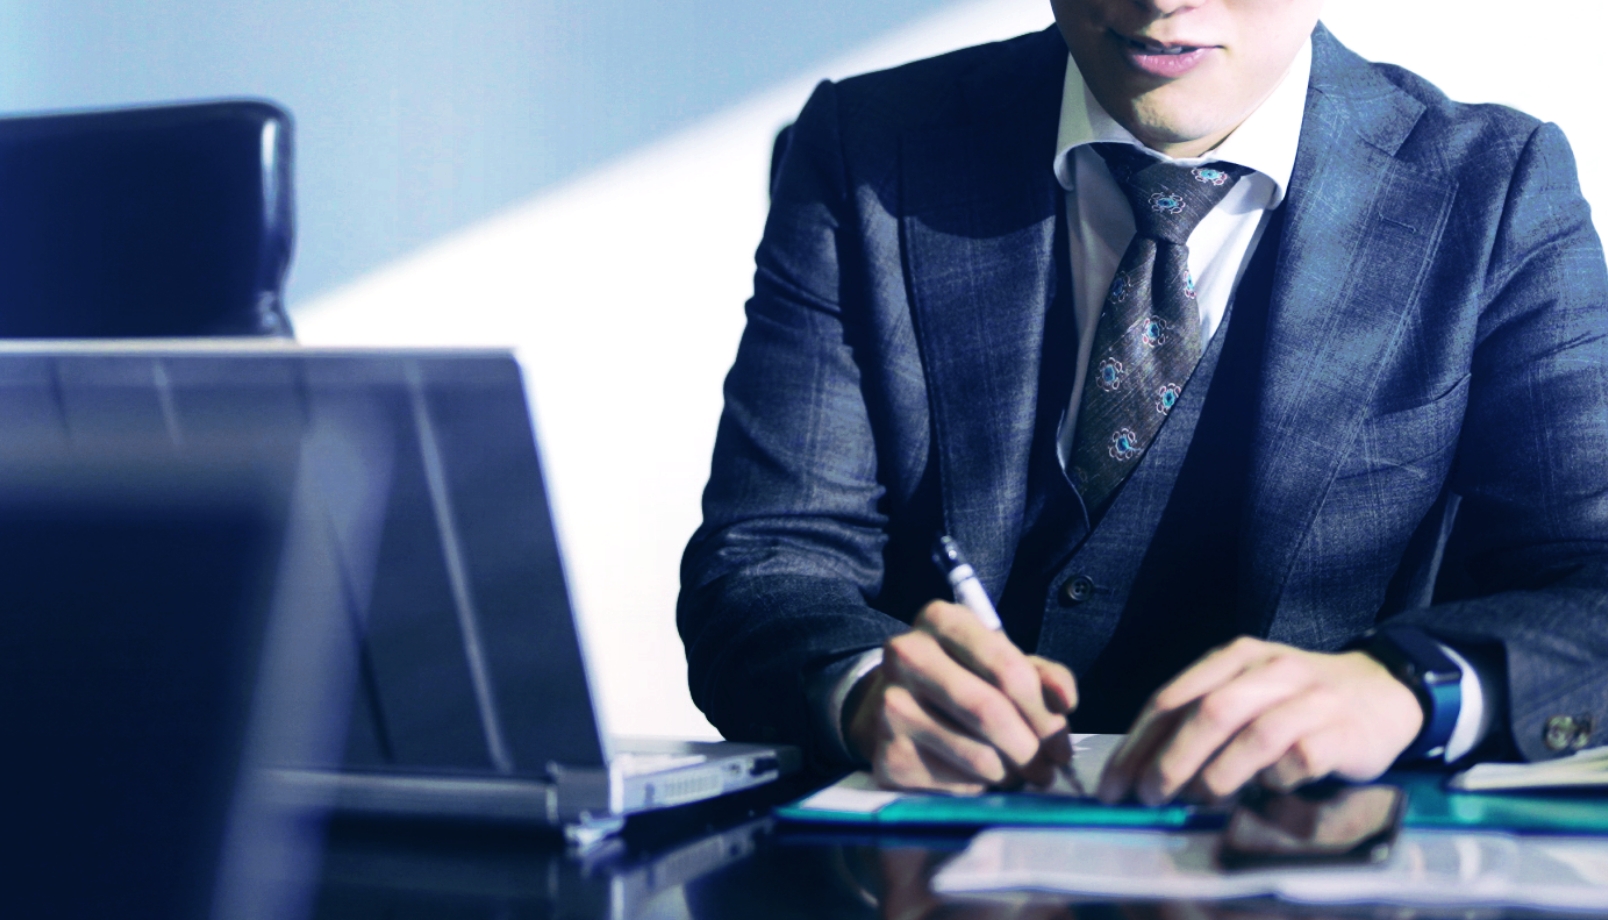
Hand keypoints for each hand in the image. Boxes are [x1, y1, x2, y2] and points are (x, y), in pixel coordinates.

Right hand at [847, 600, 1076, 793]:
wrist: (895, 704)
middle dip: (1031, 748)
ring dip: (1012, 774)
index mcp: (940, 620)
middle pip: (988, 712)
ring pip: (976, 756)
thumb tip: (1065, 701)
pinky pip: (955, 784)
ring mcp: (890, 706)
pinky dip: (982, 790)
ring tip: (1021, 774)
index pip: (1006, 668)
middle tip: (1048, 769)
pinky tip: (984, 779)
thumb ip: (1044, 676)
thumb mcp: (1002, 662)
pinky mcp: (887, 756)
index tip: (1061, 739)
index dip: (1043, 711)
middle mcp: (906, 655)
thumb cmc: (963, 678)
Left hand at [1097, 637, 1422, 805]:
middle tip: (1150, 796)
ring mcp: (1310, 699)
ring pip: (1253, 735)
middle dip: (1171, 759)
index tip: (1114, 784)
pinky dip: (1276, 778)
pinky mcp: (1342, 731)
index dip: (1138, 744)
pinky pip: (1300, 757)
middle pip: (1209, 712)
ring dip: (1218, 774)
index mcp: (1235, 657)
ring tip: (1201, 799)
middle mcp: (1271, 670)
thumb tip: (1143, 771)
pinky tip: (1268, 789)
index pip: (1172, 698)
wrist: (1382, 690)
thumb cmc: (1297, 700)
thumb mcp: (1245, 693)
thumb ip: (1201, 719)